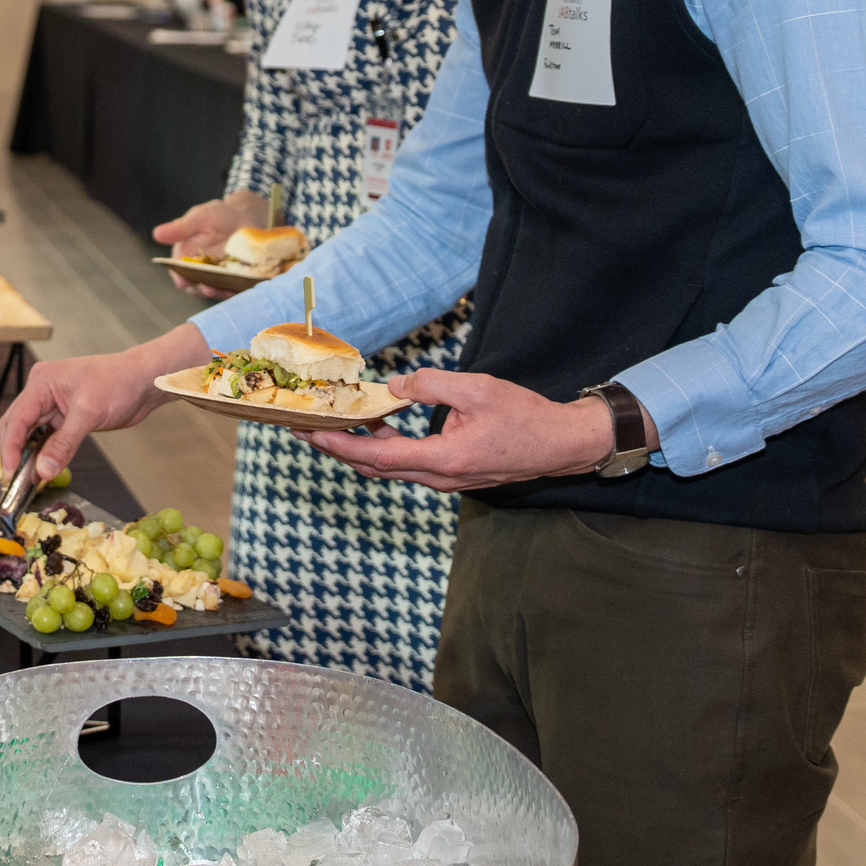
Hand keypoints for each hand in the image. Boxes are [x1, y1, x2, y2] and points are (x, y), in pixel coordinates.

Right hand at [0, 326, 204, 479]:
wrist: (144, 380)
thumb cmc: (119, 383)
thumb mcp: (88, 414)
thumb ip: (63, 444)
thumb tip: (43, 471)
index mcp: (41, 382)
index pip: (16, 419)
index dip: (10, 449)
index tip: (10, 474)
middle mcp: (42, 392)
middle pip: (17, 426)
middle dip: (15, 454)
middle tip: (16, 482)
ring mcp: (53, 405)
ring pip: (30, 434)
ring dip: (29, 456)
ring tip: (27, 481)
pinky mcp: (65, 417)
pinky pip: (46, 437)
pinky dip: (44, 453)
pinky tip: (43, 469)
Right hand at [154, 193, 258, 297]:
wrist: (245, 217)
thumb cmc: (217, 216)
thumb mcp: (199, 218)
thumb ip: (181, 228)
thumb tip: (156, 234)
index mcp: (185, 257)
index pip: (178, 271)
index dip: (180, 277)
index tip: (183, 281)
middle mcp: (200, 270)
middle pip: (196, 286)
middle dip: (201, 289)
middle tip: (208, 288)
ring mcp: (218, 277)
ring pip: (216, 290)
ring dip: (220, 292)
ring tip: (227, 289)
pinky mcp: (236, 280)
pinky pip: (234, 288)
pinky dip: (237, 290)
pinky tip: (242, 286)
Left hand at [298, 368, 627, 491]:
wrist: (562, 445)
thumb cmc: (526, 417)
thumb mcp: (477, 389)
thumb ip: (430, 385)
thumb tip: (395, 388)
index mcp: (443, 460)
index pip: (378, 457)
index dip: (339, 445)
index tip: (310, 432)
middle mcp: (439, 478)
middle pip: (375, 467)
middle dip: (336, 448)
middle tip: (303, 429)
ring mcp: (445, 480)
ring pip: (390, 468)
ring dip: (357, 448)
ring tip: (328, 426)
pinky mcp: (451, 473)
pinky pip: (407, 464)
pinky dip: (383, 447)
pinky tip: (374, 426)